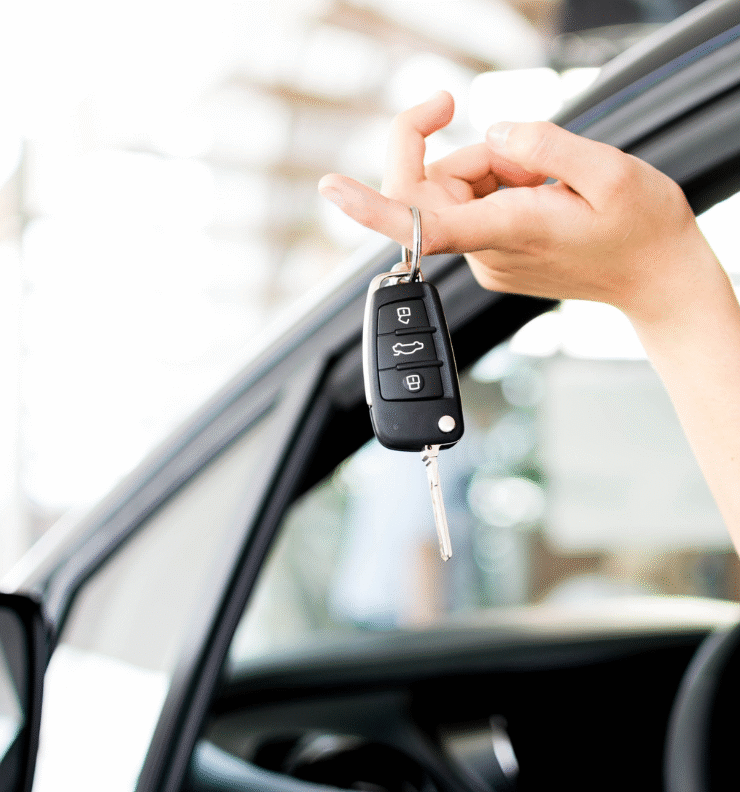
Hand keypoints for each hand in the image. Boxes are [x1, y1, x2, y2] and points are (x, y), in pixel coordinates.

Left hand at [318, 91, 717, 325]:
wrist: (655, 281)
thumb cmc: (641, 231)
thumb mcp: (612, 171)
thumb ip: (544, 146)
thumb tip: (494, 135)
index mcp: (509, 231)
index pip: (424, 222)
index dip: (373, 206)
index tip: (332, 188)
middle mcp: (485, 251)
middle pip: (432, 187)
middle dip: (472, 155)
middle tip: (531, 155)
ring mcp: (485, 258)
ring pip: (452, 193)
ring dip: (492, 170)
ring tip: (548, 183)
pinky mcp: (490, 257)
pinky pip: (470, 207)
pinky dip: (498, 187)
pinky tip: (539, 197)